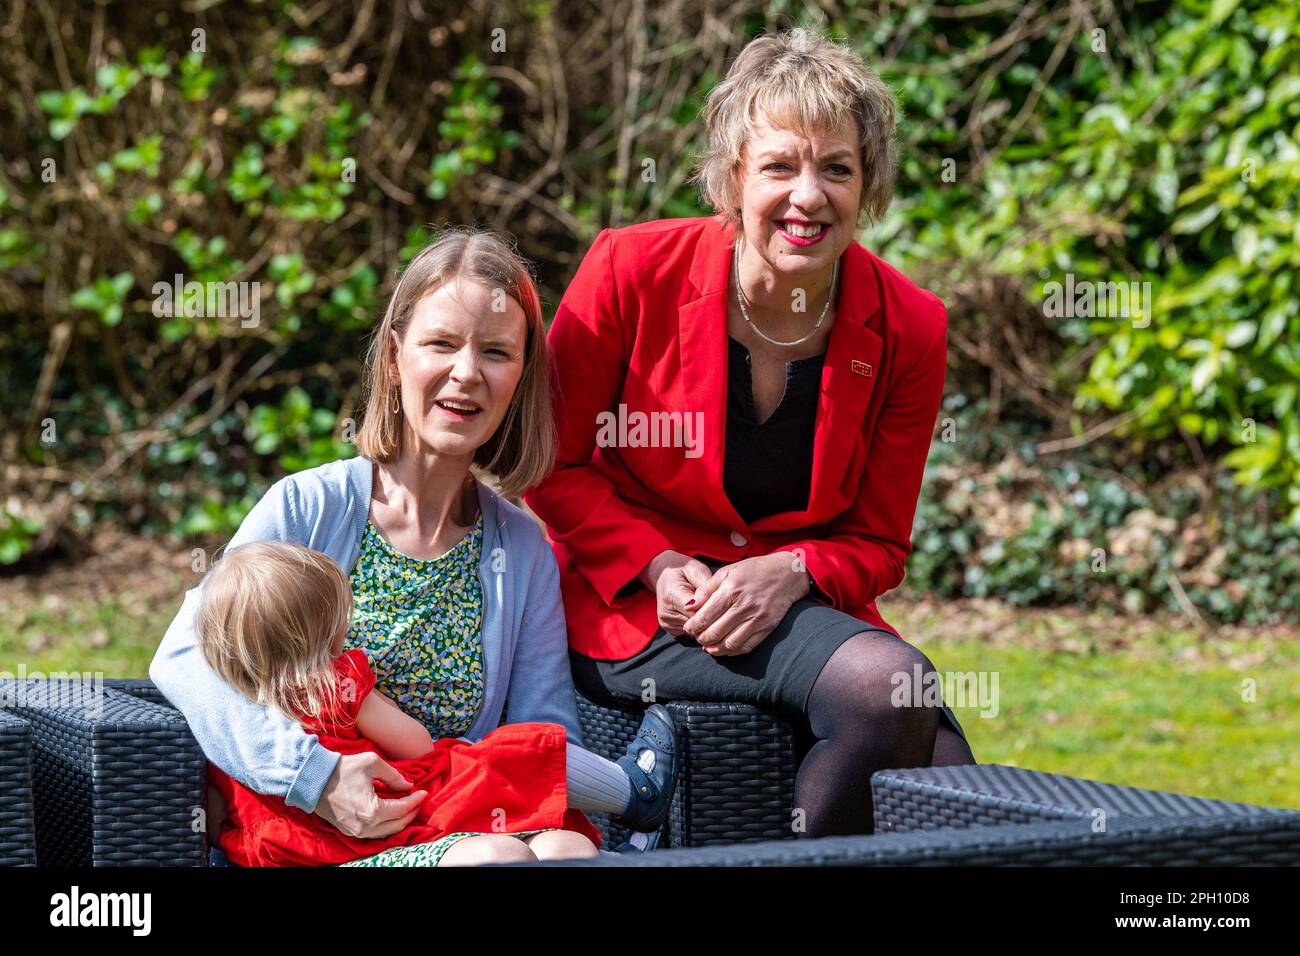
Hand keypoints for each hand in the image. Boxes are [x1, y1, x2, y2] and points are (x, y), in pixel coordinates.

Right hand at [313, 752, 427, 838]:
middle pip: (398, 825)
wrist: (313, 779)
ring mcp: (356, 832)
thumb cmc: (342, 769)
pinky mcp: (350, 831)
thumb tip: (408, 784)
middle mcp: (365, 827)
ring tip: (409, 807)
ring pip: (387, 832)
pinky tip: (392, 814)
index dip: (415, 800)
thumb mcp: (372, 763)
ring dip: (400, 821)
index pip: (402, 809)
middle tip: (419, 801)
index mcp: (372, 811)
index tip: (424, 792)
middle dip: (412, 813)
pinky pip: (375, 833)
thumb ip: (393, 776)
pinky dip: (387, 825)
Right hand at [639, 550, 715, 635]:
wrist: (665, 575)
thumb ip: (705, 587)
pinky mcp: (669, 629)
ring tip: (704, 606)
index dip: (711, 610)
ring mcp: (666, 623)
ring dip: (703, 621)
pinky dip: (697, 624)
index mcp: (670, 595)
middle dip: (708, 616)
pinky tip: (698, 612)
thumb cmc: (684, 571)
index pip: (696, 612)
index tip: (721, 603)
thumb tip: (713, 604)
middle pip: (695, 624)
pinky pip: (690, 632)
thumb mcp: (697, 570)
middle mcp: (665, 612)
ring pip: (694, 630)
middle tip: (716, 605)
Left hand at [682, 553, 810, 656]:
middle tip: (697, 637)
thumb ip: (706, 589)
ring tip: (708, 646)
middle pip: (715, 632)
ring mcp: (757, 619)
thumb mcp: (727, 572)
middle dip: (701, 638)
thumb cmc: (753, 570)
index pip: (705, 616)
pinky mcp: (767, 628)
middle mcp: (744, 606)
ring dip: (715, 648)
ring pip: (730, 643)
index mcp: (731, 590)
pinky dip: (732, 651)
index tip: (688, 628)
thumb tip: (688, 607)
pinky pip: (747, 646)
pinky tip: (724, 648)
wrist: (787, 574)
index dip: (693, 626)